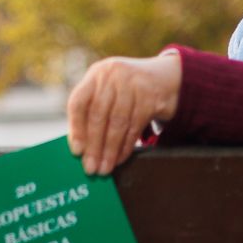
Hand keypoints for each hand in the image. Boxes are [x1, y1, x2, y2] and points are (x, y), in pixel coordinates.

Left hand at [66, 51, 181, 175]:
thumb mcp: (108, 90)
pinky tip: (120, 158)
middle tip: (91, 168)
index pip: (79, 102)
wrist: (166, 78)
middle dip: (94, 146)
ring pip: (118, 124)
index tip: (76, 151)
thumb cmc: (127, 91)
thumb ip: (92, 112)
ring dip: (110, 150)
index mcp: (96, 74)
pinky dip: (126, 146)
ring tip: (105, 168)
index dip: (76, 128)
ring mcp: (133, 85)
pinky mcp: (150, 97)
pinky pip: (134, 127)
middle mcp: (113, 75)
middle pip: (98, 115)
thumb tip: (80, 147)